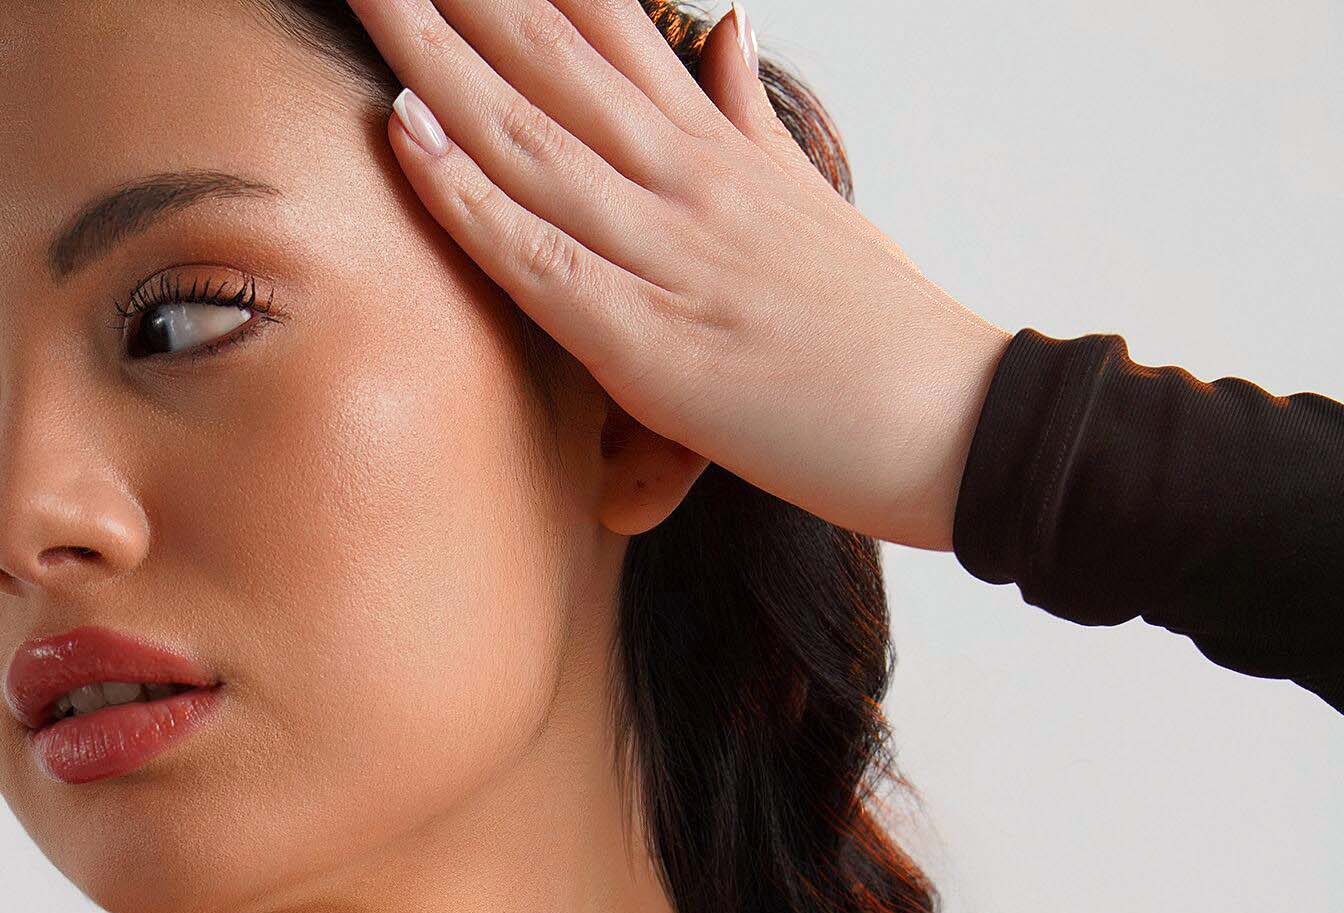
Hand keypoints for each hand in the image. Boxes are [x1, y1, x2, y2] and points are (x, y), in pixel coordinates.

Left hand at [347, 0, 1012, 551]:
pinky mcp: (655, 346)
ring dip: (436, 64)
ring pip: (530, 140)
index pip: (602, 27)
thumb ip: (746, 118)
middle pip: (549, 58)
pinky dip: (471, 202)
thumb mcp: (809, 201)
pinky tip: (408, 141)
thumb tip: (724, 28)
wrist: (959, 419)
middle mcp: (686, 178)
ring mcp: (670, 254)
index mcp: (715, 148)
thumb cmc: (881, 327)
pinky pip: (544, 262)